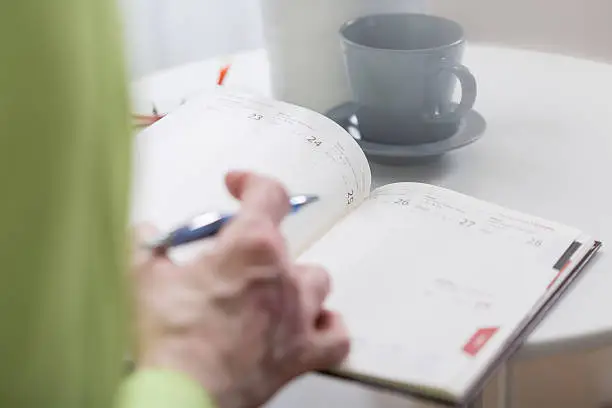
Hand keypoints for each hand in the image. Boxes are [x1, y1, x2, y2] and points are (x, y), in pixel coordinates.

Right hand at [131, 171, 349, 407]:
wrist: (183, 396)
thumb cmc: (170, 341)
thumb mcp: (142, 279)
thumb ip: (145, 245)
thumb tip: (144, 232)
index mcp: (252, 246)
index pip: (269, 193)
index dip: (253, 182)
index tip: (238, 185)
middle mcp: (284, 276)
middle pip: (284, 241)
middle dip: (255, 244)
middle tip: (227, 259)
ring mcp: (299, 315)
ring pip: (316, 280)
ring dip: (294, 280)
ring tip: (269, 288)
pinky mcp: (303, 352)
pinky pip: (335, 334)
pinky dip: (326, 326)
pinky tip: (310, 324)